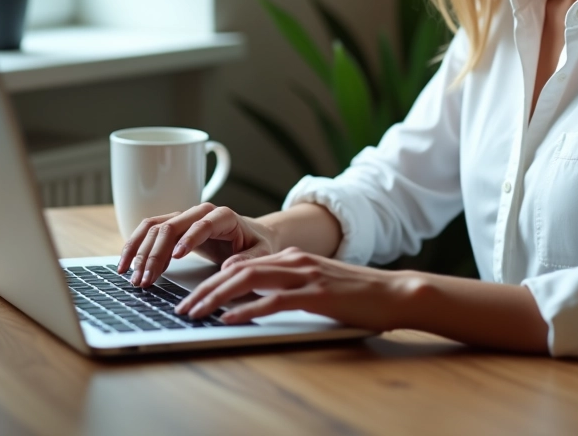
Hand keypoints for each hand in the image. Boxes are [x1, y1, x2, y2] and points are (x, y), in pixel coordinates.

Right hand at [117, 202, 280, 286]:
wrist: (252, 235)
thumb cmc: (256, 244)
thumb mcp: (260, 254)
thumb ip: (247, 259)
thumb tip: (229, 266)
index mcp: (224, 216)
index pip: (203, 224)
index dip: (189, 239)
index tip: (177, 257)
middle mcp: (200, 212)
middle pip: (172, 226)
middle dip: (155, 254)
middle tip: (146, 280)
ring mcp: (185, 217)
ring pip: (155, 228)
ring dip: (140, 252)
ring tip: (132, 277)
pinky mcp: (174, 226)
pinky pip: (150, 231)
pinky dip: (135, 246)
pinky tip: (126, 265)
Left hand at [174, 247, 422, 329]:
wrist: (394, 292)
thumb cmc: (358, 294)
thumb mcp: (317, 283)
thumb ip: (288, 284)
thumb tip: (254, 297)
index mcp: (293, 258)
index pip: (242, 265)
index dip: (213, 280)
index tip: (193, 296)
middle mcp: (294, 262)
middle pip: (237, 271)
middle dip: (205, 289)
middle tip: (183, 307)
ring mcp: (304, 276)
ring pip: (247, 281)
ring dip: (215, 298)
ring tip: (194, 313)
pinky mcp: (315, 295)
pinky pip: (272, 301)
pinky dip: (246, 310)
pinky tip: (229, 320)